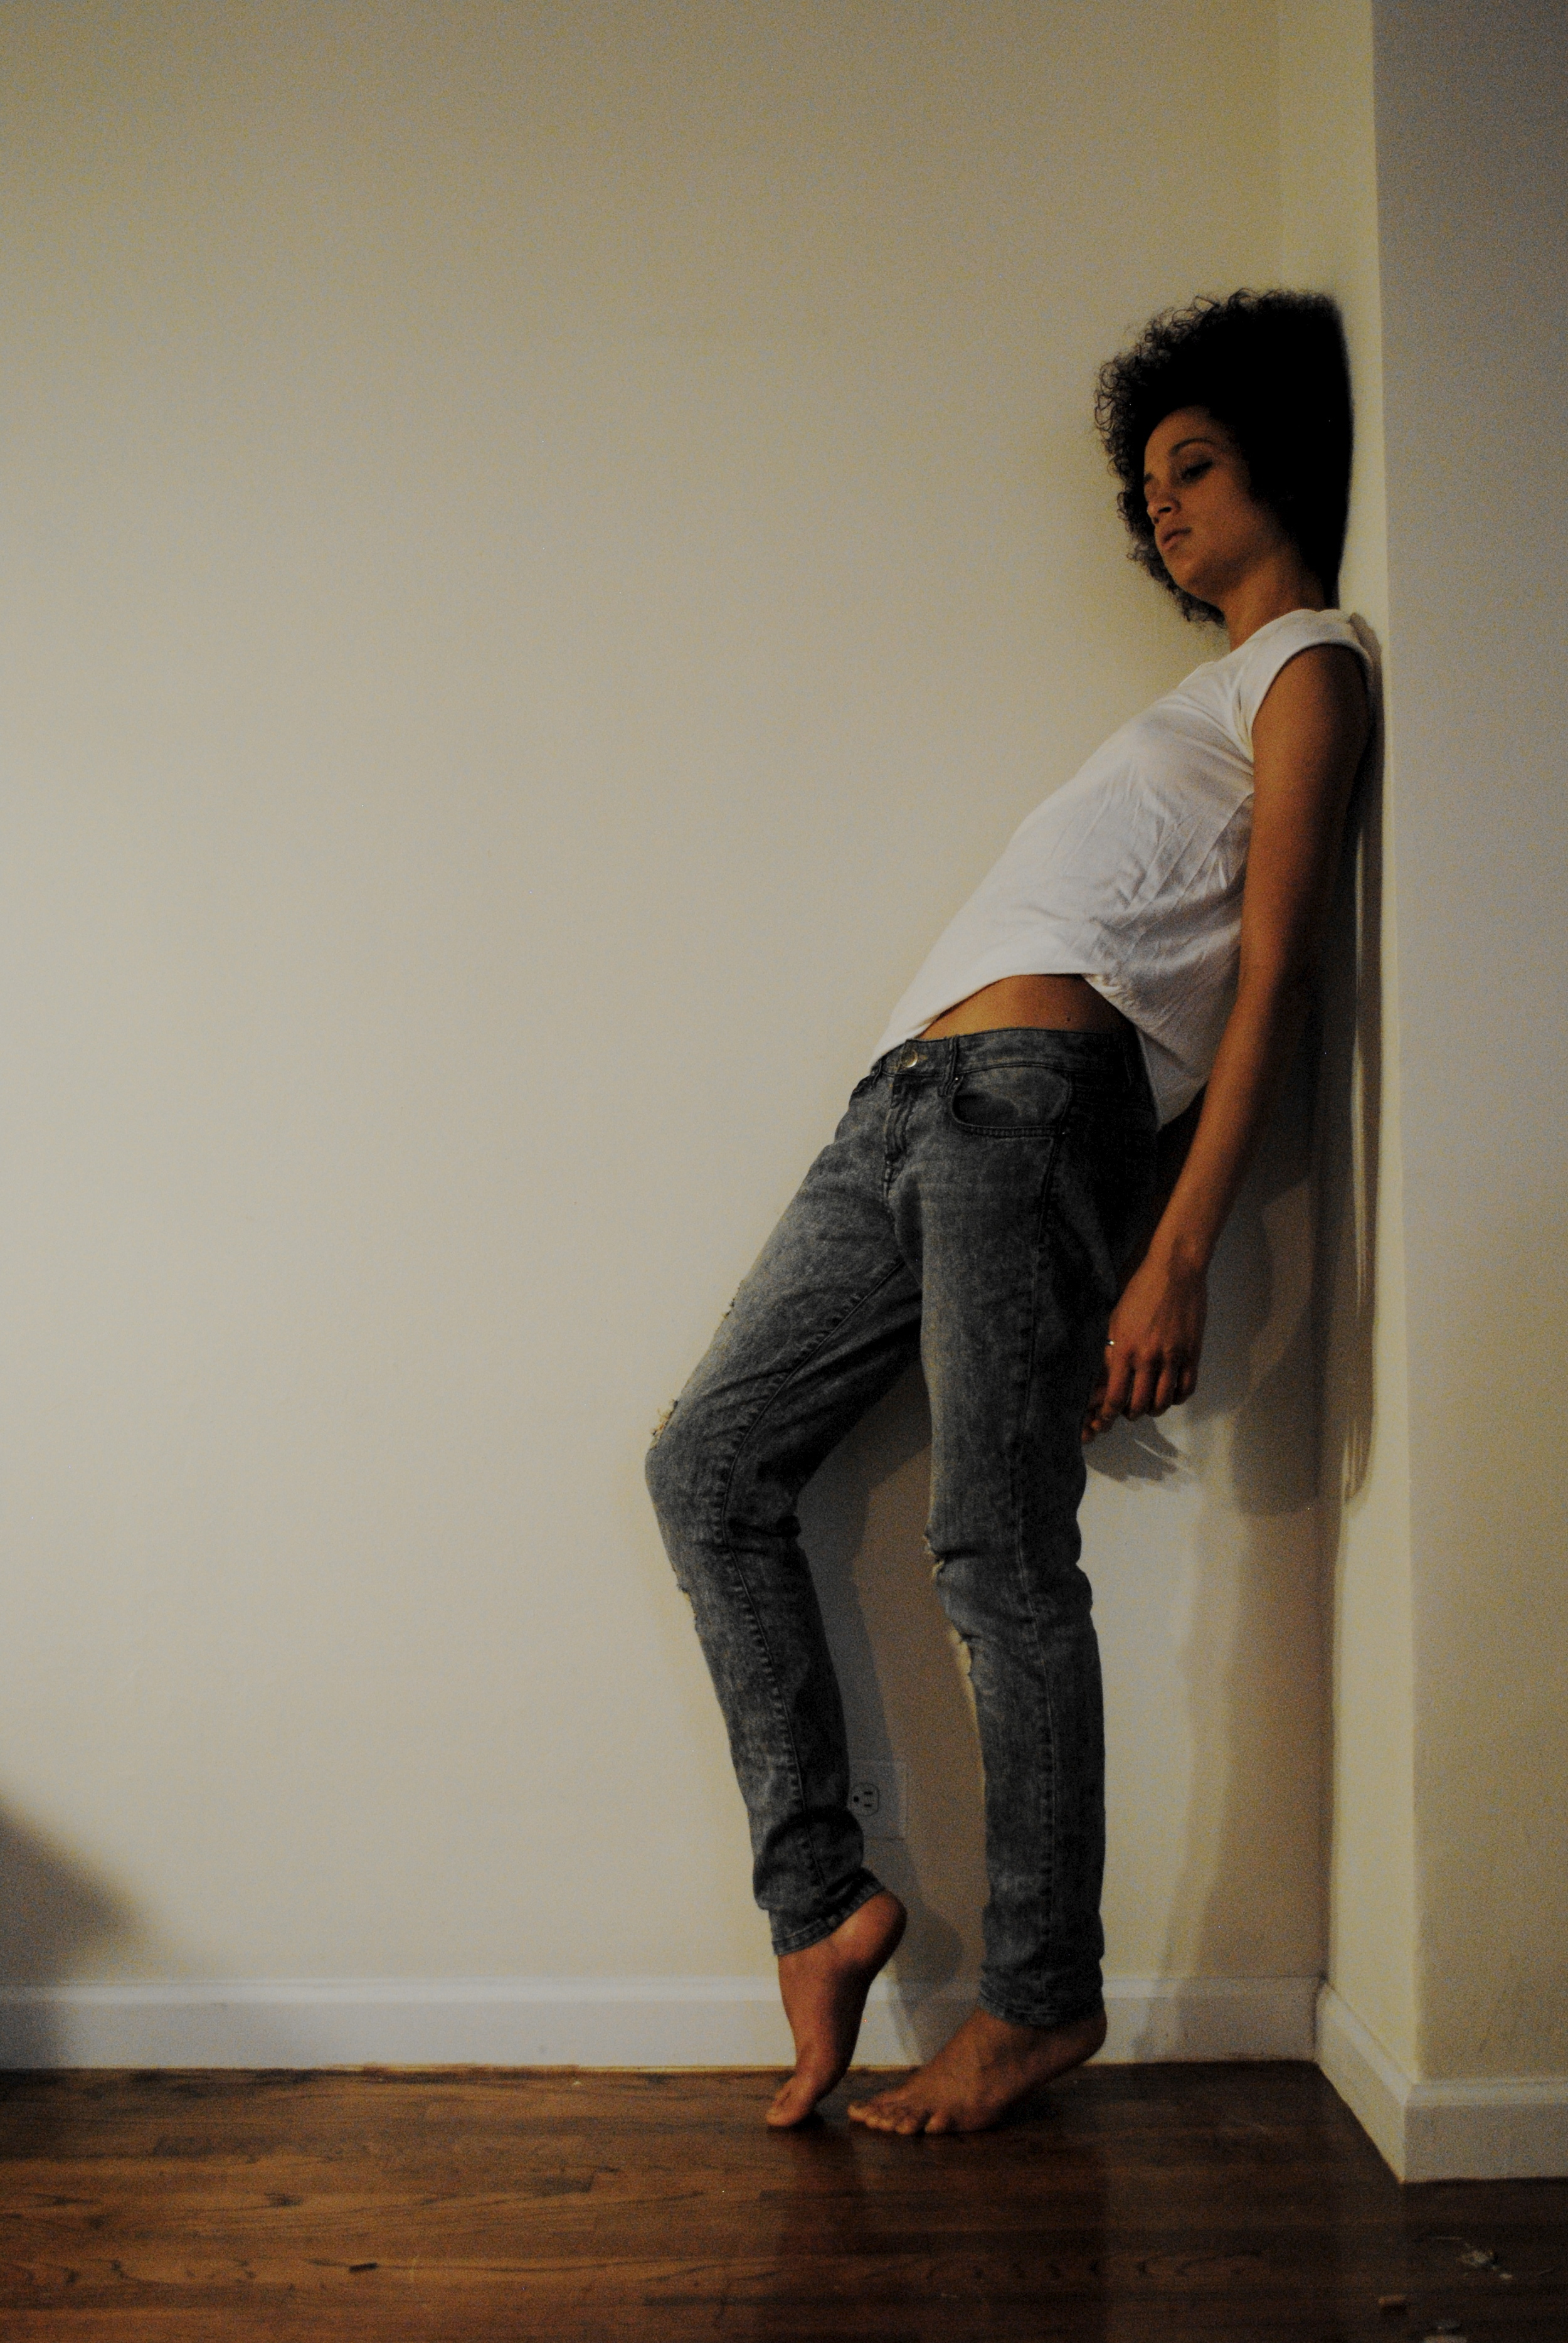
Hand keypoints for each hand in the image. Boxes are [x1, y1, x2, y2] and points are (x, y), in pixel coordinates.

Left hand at [1081, 1251, 1206, 1441]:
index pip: (1115, 1396)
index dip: (1109, 1415)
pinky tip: (1171, 1394)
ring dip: (1154, 1409)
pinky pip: (1186, 1388)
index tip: (1106, 1421)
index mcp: (1124, 1348)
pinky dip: (1178, 1398)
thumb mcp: (1115, 1319)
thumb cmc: (1140, 1291)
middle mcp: (1148, 1357)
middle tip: (1129, 1412)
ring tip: (1149, 1405)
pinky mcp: (1193, 1353)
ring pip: (1164, 1401)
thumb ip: (1110, 1348)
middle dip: (1132, 1414)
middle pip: (1140, 1404)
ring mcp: (1173, 1357)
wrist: (1175, 1271)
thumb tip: (1104, 1376)